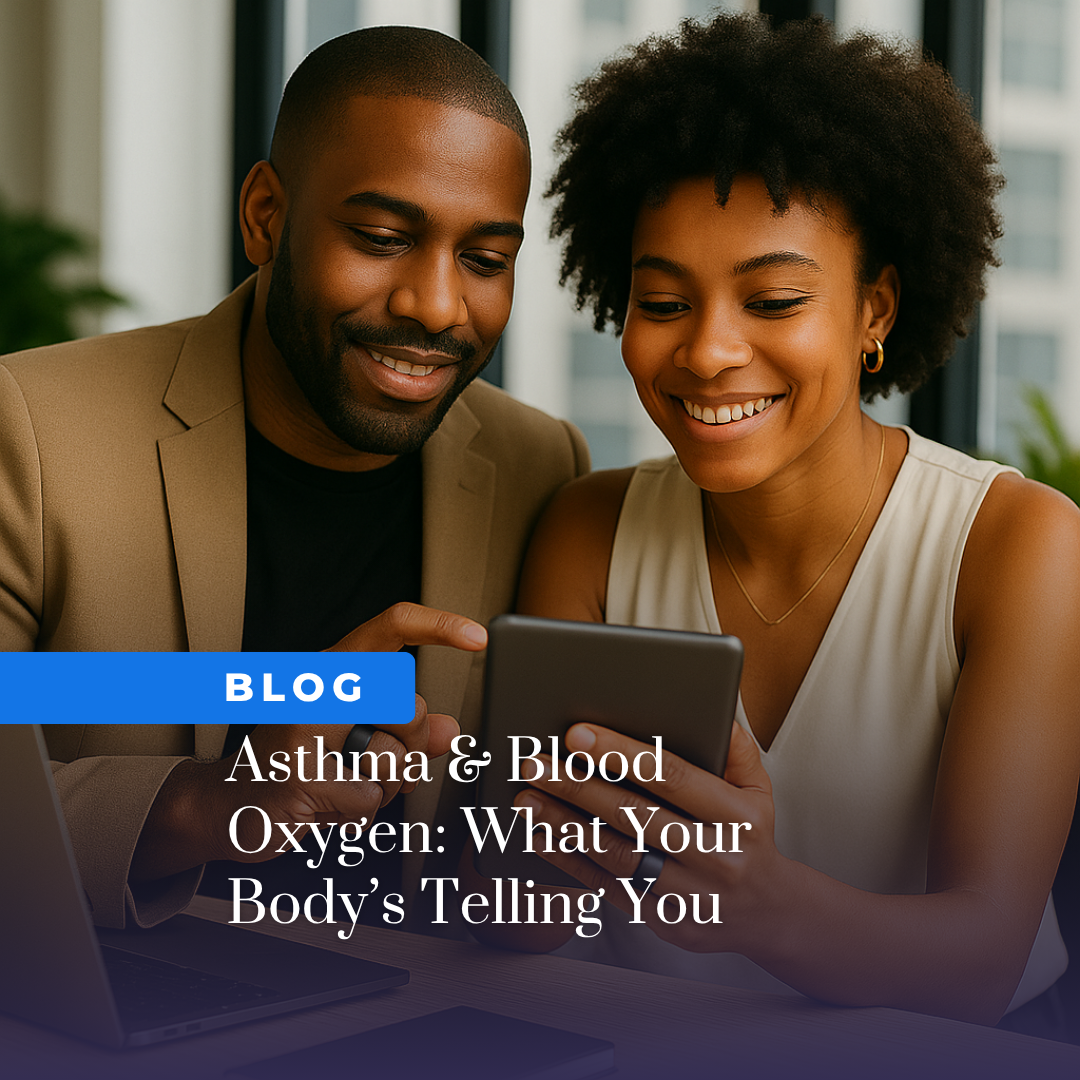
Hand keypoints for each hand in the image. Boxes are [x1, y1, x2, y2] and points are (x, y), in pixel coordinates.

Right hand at [133, 603, 486, 878]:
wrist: (223, 804)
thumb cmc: (293, 763)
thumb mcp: (352, 736)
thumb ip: (404, 731)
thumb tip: (449, 731)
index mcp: (332, 668)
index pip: (390, 627)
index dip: (439, 625)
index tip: (478, 638)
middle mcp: (316, 688)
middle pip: (409, 707)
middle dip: (408, 745)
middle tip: (371, 759)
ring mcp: (304, 731)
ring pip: (394, 760)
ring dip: (384, 787)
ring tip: (342, 784)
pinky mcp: (300, 776)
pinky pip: (371, 801)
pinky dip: (359, 814)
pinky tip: (327, 806)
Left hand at [514, 722, 786, 952]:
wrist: (769, 912)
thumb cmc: (750, 835)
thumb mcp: (757, 788)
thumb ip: (735, 747)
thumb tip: (712, 709)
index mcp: (736, 816)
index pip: (671, 777)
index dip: (620, 754)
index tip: (577, 735)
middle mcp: (714, 856)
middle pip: (633, 814)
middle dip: (577, 786)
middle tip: (535, 764)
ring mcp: (689, 894)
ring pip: (615, 854)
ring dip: (564, 825)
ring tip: (527, 799)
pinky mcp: (665, 921)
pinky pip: (610, 887)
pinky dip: (571, 862)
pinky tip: (542, 838)